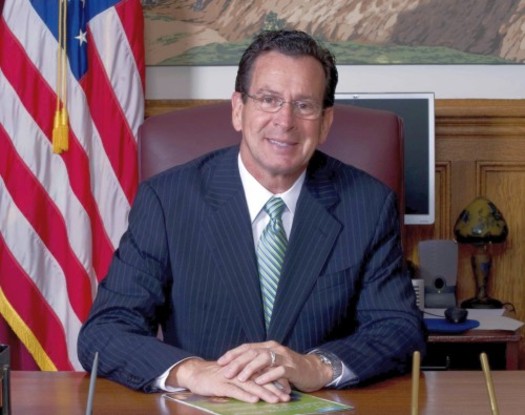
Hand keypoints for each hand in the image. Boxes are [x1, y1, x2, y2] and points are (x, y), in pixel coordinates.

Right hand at [166, 358, 290, 402]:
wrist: (196, 373)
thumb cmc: (217, 377)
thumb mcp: (235, 378)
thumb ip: (248, 380)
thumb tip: (265, 389)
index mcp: (245, 368)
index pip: (264, 375)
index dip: (276, 383)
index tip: (289, 392)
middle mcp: (240, 371)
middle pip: (261, 380)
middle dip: (275, 389)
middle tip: (287, 398)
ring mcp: (231, 377)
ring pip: (250, 385)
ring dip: (264, 392)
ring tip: (276, 400)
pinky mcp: (221, 384)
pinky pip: (234, 390)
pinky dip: (245, 395)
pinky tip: (254, 400)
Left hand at [217, 340, 332, 391]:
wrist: (313, 370)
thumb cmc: (290, 369)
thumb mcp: (272, 363)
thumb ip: (258, 363)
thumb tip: (237, 369)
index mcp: (268, 346)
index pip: (247, 346)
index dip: (232, 353)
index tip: (219, 362)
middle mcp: (274, 348)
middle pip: (252, 352)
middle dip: (237, 362)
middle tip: (226, 372)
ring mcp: (284, 357)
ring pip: (264, 359)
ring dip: (250, 368)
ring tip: (240, 377)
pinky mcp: (292, 368)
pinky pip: (278, 370)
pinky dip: (268, 376)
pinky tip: (259, 382)